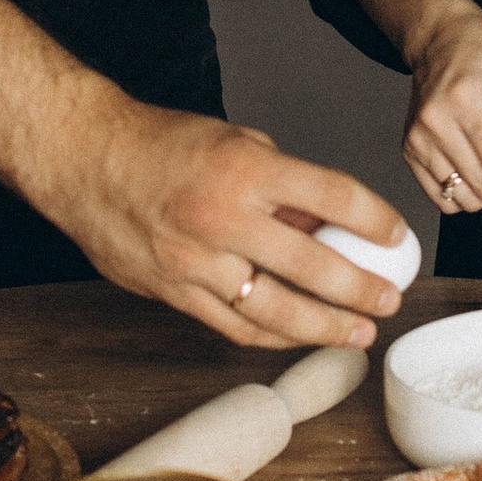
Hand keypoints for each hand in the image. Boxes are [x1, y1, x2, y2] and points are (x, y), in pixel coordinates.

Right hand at [53, 85, 407, 350]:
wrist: (83, 160)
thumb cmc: (160, 145)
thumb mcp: (234, 143)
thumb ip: (282, 185)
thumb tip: (328, 225)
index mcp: (246, 169)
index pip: (331, 196)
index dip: (374, 220)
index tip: (398, 238)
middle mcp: (224, 217)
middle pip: (313, 266)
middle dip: (360, 290)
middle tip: (389, 300)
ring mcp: (196, 261)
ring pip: (275, 311)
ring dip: (324, 327)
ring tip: (358, 334)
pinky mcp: (173, 292)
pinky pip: (234, 326)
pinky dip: (273, 337)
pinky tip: (299, 337)